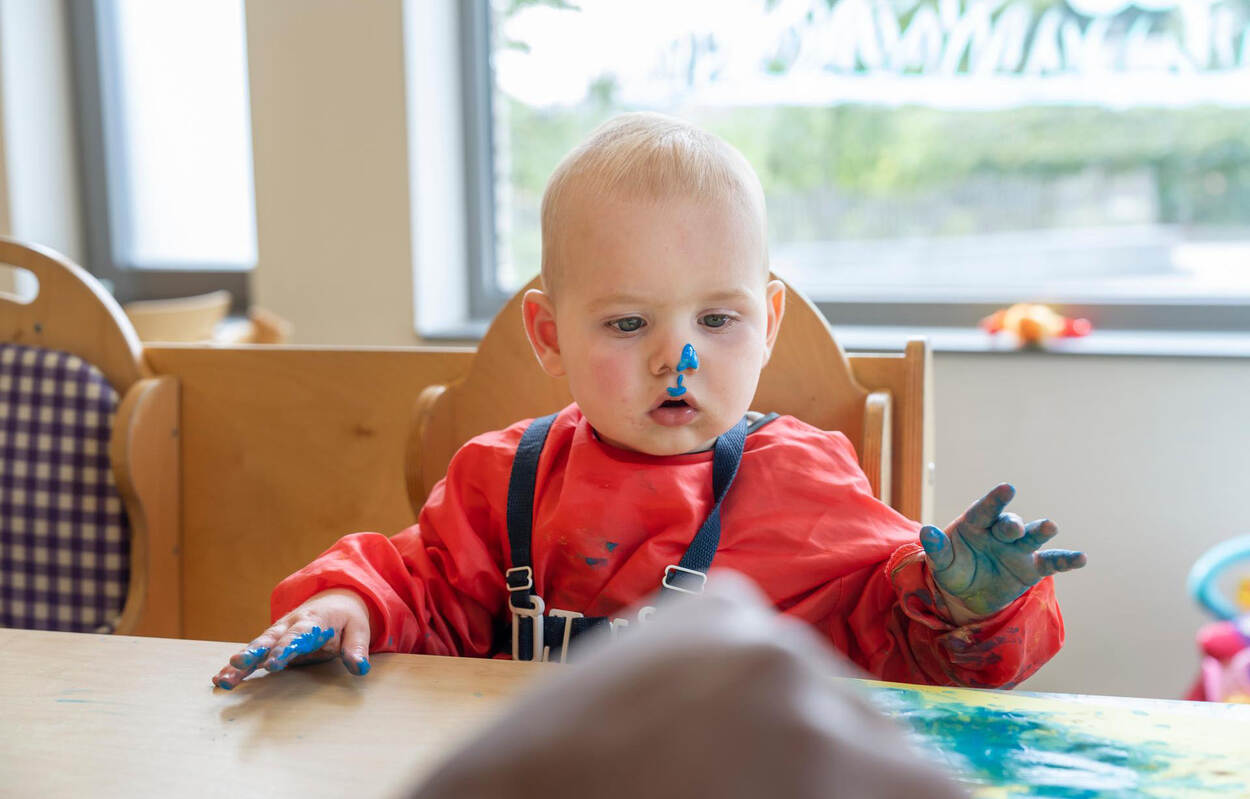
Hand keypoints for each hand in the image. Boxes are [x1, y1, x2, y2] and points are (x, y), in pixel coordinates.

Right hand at [212, 588, 372, 689]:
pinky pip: (252, 655)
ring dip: (238, 663)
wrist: (335, 598)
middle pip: (269, 639)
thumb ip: (357, 648)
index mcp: (312, 620)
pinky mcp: (271, 643)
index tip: (273, 664)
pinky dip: (236, 666)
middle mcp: (289, 625)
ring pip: (255, 647)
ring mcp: (277, 634)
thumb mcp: (359, 629)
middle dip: (253, 652)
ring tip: (222, 679)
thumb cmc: (347, 617)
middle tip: (238, 665)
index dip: (284, 649)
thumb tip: (360, 668)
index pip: (297, 635)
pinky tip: (219, 679)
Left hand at [919, 483, 1085, 622]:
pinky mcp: (1031, 567)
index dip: (995, 499)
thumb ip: (936, 548)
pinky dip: (1066, 560)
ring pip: (1032, 536)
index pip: (985, 509)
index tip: (1007, 488)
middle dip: (1012, 524)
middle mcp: (999, 531)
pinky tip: (1082, 558)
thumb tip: (926, 531)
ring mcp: (1018, 548)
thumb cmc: (953, 569)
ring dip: (1041, 531)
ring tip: (1050, 526)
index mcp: (975, 523)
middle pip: (1009, 523)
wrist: (966, 595)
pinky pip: (1051, 562)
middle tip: (1014, 528)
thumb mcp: (940, 562)